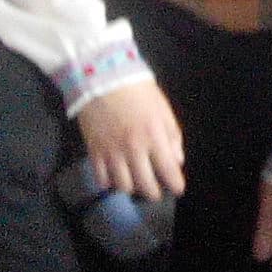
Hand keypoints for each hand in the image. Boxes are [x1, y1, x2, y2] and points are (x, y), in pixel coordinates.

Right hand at [74, 77, 184, 200]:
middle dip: (154, 193)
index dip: (175, 185)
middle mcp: (134, 150)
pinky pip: (102, 179)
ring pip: (124, 186)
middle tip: (156, 191)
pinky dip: (110, 182)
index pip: (168, 170)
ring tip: (135, 181)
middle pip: (146, 185)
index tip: (177, 189)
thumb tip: (177, 161)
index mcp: (154, 137)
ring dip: (132, 187)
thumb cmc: (138, 91)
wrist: (102, 78)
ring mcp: (112, 153)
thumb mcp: (163, 109)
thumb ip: (172, 136)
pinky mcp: (94, 153)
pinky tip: (115, 176)